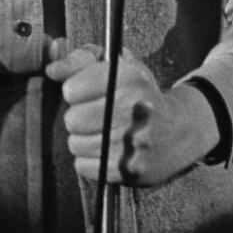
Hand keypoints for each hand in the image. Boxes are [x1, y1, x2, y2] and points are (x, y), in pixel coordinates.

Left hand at [47, 41, 218, 186]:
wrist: (180, 131)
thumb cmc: (139, 94)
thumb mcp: (117, 66)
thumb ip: (80, 61)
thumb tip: (52, 70)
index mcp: (130, 77)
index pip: (71, 89)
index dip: (77, 90)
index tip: (90, 92)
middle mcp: (133, 108)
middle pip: (72, 119)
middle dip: (80, 117)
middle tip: (99, 115)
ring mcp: (133, 142)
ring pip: (75, 144)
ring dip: (84, 139)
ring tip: (104, 132)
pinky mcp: (130, 170)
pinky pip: (83, 166)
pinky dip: (90, 160)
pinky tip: (108, 151)